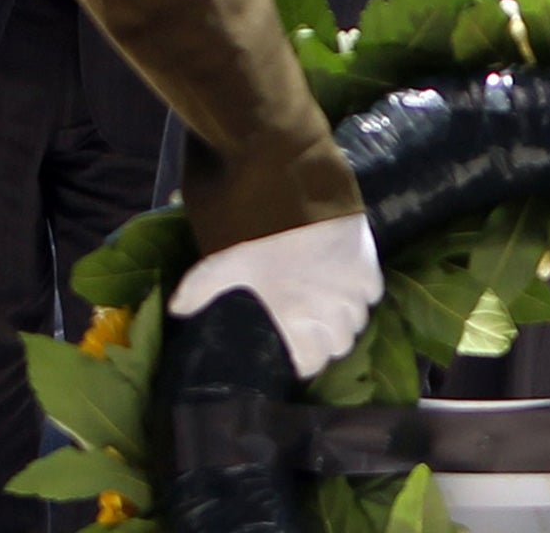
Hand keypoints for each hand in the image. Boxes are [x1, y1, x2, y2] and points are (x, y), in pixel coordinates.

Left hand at [168, 212, 382, 377]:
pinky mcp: (367, 263)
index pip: (311, 362)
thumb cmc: (255, 231)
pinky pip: (373, 293)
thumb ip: (199, 290)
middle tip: (314, 325)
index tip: (298, 353)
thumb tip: (177, 311)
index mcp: (293, 316)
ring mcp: (350, 288)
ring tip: (332, 305)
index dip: (305, 361)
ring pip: (358, 321)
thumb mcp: (221, 261)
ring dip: (346, 317)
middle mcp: (327, 310)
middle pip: (340, 345)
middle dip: (328, 340)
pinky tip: (349, 282)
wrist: (293, 187)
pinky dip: (363, 292)